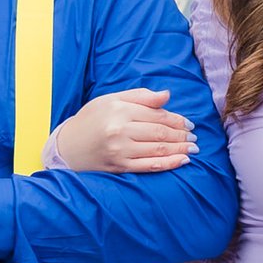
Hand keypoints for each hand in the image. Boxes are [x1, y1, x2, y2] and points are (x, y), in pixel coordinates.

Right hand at [52, 88, 196, 174]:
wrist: (68, 146)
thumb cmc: (91, 119)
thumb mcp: (111, 99)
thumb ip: (140, 96)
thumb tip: (167, 95)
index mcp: (119, 110)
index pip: (156, 115)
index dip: (177, 120)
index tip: (189, 124)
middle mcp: (120, 131)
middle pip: (160, 133)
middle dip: (181, 135)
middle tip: (195, 137)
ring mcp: (120, 151)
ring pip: (158, 150)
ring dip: (180, 149)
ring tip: (193, 148)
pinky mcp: (120, 167)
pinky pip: (150, 166)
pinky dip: (169, 164)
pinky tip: (183, 160)